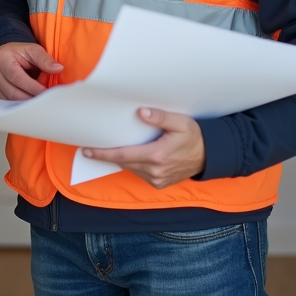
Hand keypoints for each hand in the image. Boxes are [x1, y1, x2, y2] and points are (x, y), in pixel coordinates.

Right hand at [0, 42, 63, 100]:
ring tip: (41, 102)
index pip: (16, 76)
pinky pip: (8, 103)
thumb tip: (58, 69)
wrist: (8, 55)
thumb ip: (45, 59)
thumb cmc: (20, 53)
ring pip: (10, 100)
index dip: (32, 86)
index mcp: (2, 58)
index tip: (46, 91)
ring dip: (27, 103)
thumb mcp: (33, 50)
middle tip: (46, 100)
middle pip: (12, 92)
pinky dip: (21, 104)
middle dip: (31, 98)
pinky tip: (31, 103)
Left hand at [82, 108, 205, 188]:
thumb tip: (141, 112)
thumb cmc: (194, 137)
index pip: (122, 155)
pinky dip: (133, 164)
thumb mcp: (181, 122)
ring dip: (121, 158)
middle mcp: (155, 170)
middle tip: (91, 147)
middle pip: (123, 162)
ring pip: (130, 168)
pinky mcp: (159, 183)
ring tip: (112, 147)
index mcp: (157, 155)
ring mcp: (157, 179)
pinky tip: (132, 154)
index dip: (102, 153)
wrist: (209, 156)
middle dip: (107, 155)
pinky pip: (139, 173)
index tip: (86, 151)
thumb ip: (161, 117)